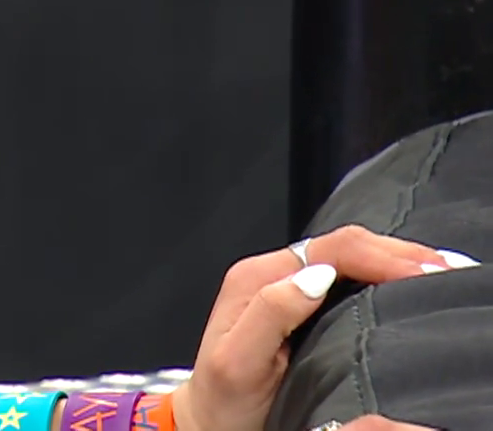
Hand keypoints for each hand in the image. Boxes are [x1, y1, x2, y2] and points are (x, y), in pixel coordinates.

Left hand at [172, 225, 476, 430]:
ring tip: (440, 273)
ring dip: (397, 261)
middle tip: (448, 269)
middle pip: (345, 245)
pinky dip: (385, 277)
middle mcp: (273, 274)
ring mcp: (288, 286)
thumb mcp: (238, 361)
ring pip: (352, 258)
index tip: (424, 274)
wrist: (210, 419)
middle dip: (400, 253)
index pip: (331, 249)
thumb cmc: (222, 399)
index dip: (382, 257)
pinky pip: (350, 277)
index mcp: (258, 278)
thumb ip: (270, 313)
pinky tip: (410, 287)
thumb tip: (317, 276)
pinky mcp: (303, 304)